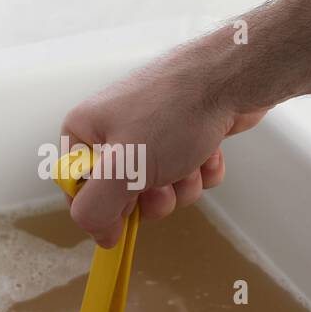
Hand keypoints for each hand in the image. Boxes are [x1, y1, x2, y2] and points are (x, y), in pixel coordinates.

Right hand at [61, 36, 267, 246]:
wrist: (232, 77)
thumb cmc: (173, 112)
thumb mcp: (122, 168)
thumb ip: (95, 208)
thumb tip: (99, 235)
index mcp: (86, 130)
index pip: (78, 189)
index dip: (105, 206)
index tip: (128, 206)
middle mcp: (115, 129)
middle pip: (124, 194)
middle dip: (153, 195)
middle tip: (164, 180)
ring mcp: (153, 131)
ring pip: (161, 188)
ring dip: (182, 184)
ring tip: (192, 159)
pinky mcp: (186, 133)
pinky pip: (188, 173)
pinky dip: (202, 170)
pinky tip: (210, 150)